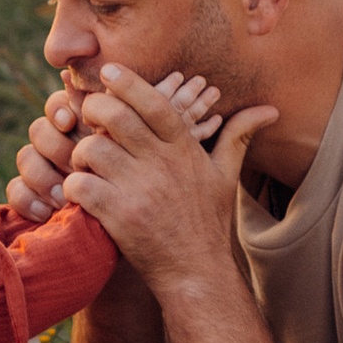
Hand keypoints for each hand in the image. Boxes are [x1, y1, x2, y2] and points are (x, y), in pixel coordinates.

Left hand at [56, 65, 276, 292]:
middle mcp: (162, 165)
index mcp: (184, 150)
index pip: (155, 103)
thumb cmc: (208, 222)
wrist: (196, 272)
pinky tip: (79, 190)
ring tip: (85, 161)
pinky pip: (81, 185)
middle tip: (87, 116)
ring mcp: (139, 191)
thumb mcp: (226, 176)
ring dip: (81, 152)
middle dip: (94, 108)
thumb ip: (238, 135)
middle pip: (117, 117)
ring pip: (93, 150)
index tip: (109, 70)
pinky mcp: (119, 217)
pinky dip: (72, 185)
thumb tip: (269, 110)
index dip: (129, 82)